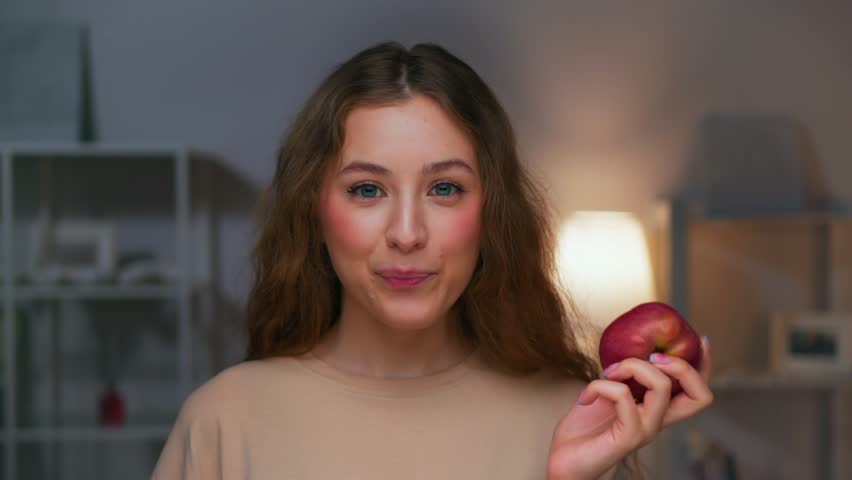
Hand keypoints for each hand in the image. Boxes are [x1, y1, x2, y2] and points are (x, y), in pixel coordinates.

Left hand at [546, 337, 712, 479]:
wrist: (563, 461)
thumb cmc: (583, 429)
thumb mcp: (606, 392)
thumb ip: (623, 376)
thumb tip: (630, 347)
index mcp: (656, 411)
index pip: (696, 392)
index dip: (705, 366)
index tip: (701, 340)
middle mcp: (657, 421)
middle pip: (701, 395)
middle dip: (681, 365)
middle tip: (652, 357)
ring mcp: (645, 430)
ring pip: (660, 386)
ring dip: (632, 366)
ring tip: (609, 372)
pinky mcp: (628, 437)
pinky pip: (623, 396)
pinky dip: (602, 385)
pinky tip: (586, 396)